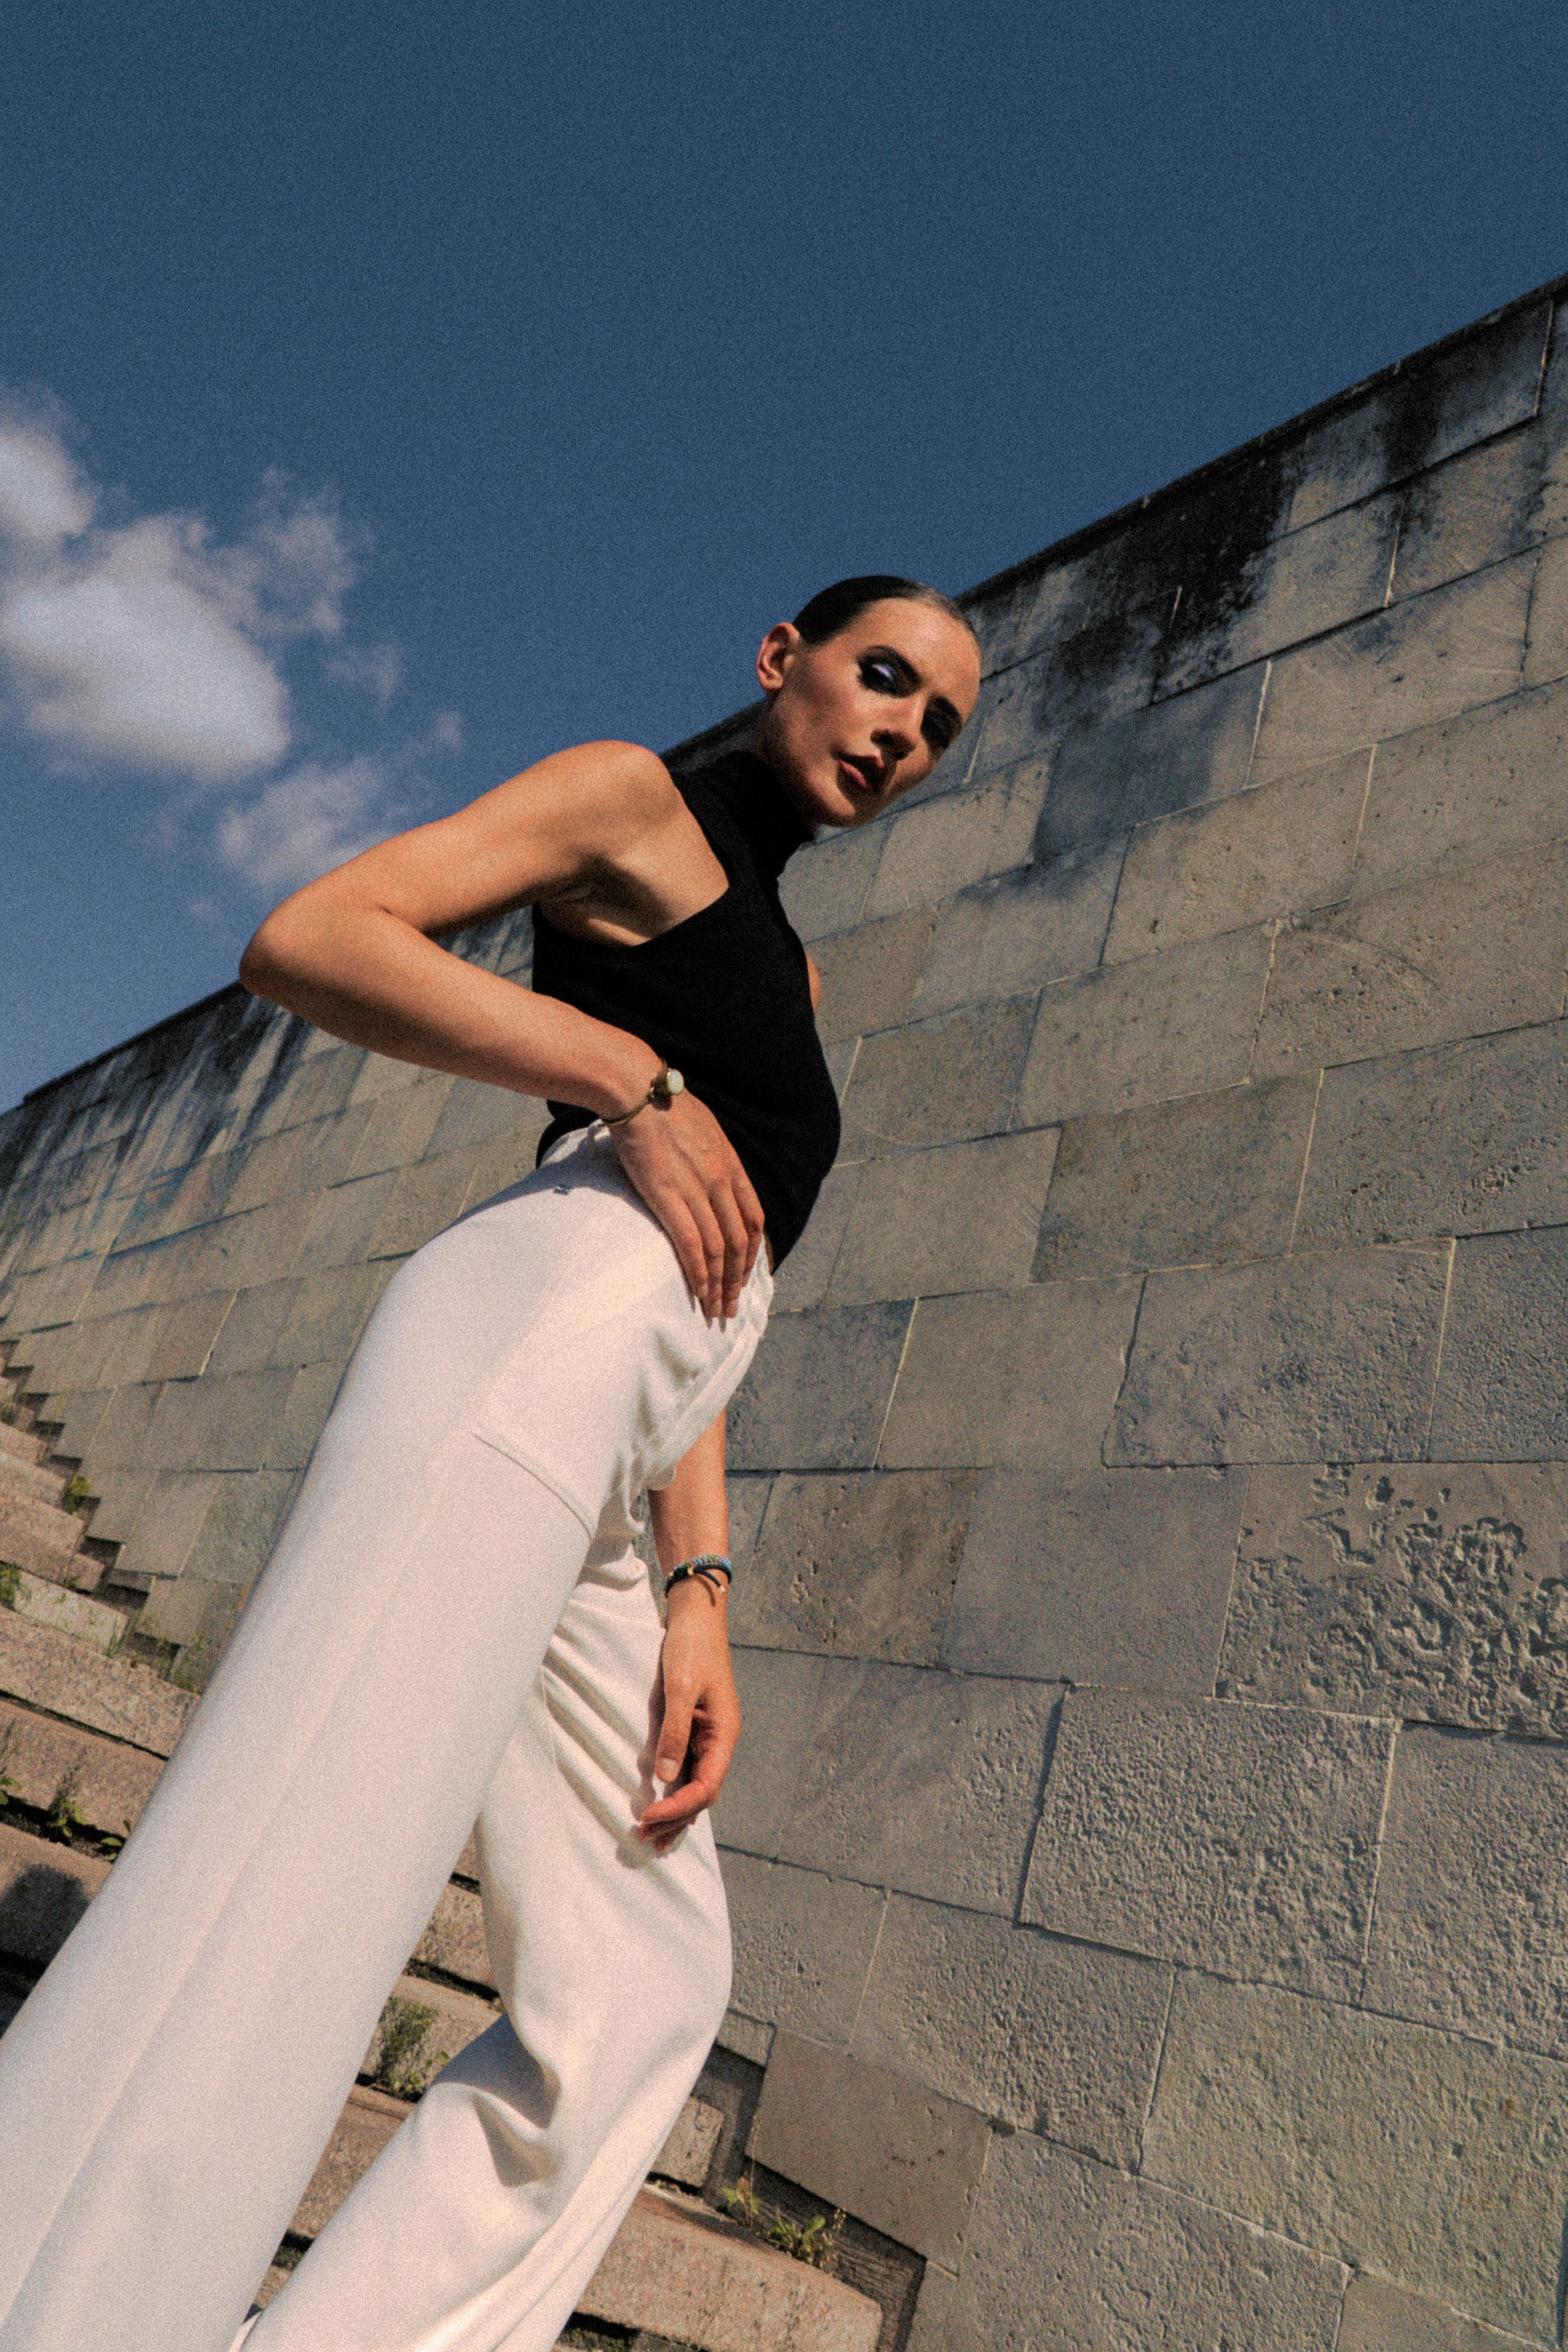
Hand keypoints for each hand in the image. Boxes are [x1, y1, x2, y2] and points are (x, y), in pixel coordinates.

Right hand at [609, 1086, 765, 1319]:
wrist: (638, 1089)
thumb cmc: (661, 1106)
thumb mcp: (702, 1129)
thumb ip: (710, 1157)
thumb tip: (706, 1172)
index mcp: (731, 1166)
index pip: (754, 1219)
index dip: (752, 1253)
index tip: (744, 1275)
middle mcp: (721, 1181)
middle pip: (739, 1242)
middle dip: (737, 1281)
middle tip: (731, 1309)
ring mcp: (697, 1190)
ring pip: (719, 1250)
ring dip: (719, 1286)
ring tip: (715, 1312)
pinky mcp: (668, 1197)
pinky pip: (691, 1245)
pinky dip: (699, 1274)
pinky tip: (698, 1293)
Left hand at [638, 1577, 739, 1852]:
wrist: (697, 1615)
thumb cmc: (691, 1646)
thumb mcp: (680, 1686)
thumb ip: (674, 1730)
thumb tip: (664, 1775)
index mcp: (725, 1734)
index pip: (705, 1788)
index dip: (678, 1808)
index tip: (648, 1818)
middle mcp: (721, 1741)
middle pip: (703, 1795)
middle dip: (676, 1819)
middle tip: (643, 1838)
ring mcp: (709, 1736)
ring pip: (696, 1785)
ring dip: (676, 1812)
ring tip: (651, 1836)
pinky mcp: (695, 1728)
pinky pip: (688, 1769)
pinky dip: (674, 1791)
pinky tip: (659, 1803)